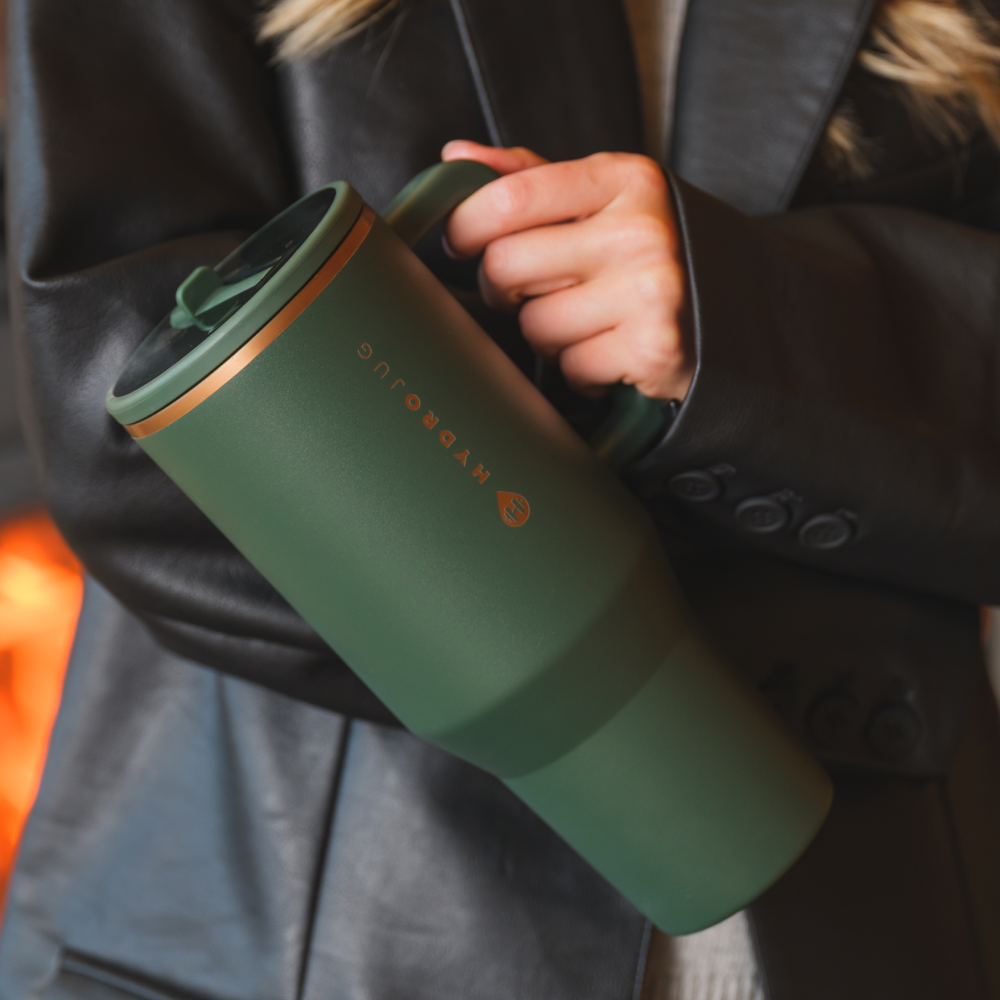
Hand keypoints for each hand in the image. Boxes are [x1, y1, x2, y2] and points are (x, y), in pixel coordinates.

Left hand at [441, 141, 691, 400]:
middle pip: (507, 265)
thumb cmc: (653, 254)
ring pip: (535, 325)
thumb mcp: (606, 200)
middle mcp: (640, 231)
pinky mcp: (654, 348)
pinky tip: (610, 352)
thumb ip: (533, 177)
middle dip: (503, 289)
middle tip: (529, 292)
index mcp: (623, 180)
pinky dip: (580, 370)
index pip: (512, 196)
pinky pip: (571, 367)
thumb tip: (457, 154)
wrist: (739, 313)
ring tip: (586, 322)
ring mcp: (651, 292)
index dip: (467, 224)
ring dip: (547, 334)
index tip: (461, 241)